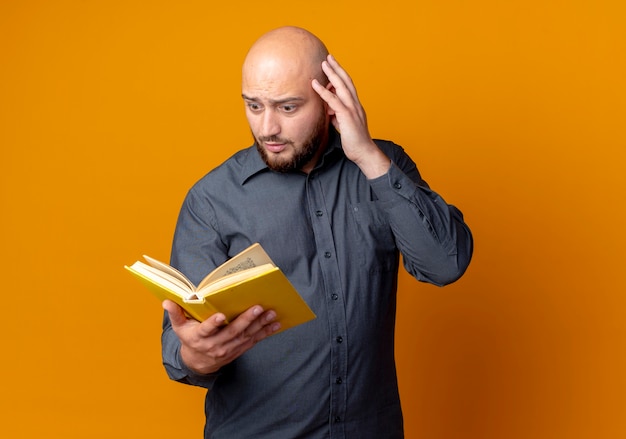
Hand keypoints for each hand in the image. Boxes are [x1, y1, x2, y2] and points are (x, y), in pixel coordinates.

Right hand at [163, 300, 280, 374]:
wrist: (198, 362)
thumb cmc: (189, 338)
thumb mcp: (179, 327)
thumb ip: (175, 314)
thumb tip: (166, 302)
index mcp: (199, 337)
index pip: (206, 330)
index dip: (213, 324)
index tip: (220, 316)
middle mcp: (215, 345)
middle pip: (232, 332)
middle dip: (246, 320)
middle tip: (258, 308)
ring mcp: (229, 349)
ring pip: (246, 336)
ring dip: (260, 325)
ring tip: (271, 314)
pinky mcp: (239, 350)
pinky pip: (253, 341)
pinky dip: (265, 333)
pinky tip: (275, 324)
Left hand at [312, 54, 389, 177]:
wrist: (364, 152)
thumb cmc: (354, 141)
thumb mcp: (344, 125)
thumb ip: (337, 116)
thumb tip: (328, 110)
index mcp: (356, 106)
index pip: (348, 86)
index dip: (341, 75)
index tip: (333, 65)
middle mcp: (356, 104)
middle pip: (346, 81)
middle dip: (337, 68)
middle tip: (329, 57)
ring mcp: (352, 109)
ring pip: (342, 87)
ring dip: (332, 74)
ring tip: (323, 63)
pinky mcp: (347, 116)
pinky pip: (333, 100)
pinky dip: (324, 91)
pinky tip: (315, 85)